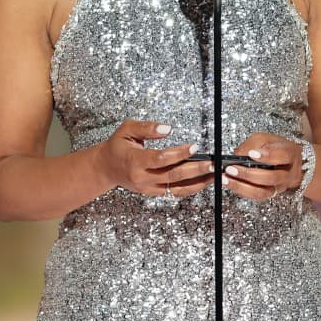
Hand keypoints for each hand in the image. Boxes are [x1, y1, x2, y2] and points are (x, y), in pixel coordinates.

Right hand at [97, 120, 211, 197]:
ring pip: (177, 188)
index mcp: (135, 161)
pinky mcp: (153, 193)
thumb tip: (167, 128)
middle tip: (212, 163)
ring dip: (198, 182)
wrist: (106, 168)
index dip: (179, 153)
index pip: (161, 158)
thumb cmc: (117, 146)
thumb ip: (147, 127)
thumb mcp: (127, 129)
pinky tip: (203, 180)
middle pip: (173, 175)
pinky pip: (175, 192)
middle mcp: (142, 177)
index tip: (195, 146)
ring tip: (214, 174)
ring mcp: (148, 188)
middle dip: (195, 169)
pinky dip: (191, 187)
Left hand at [222, 133, 302, 200]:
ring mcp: (281, 186)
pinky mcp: (271, 193)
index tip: (251, 154)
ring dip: (242, 186)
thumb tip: (236, 156)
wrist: (285, 160)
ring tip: (227, 179)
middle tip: (232, 168)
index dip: (268, 156)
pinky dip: (242, 190)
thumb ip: (252, 144)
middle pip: (272, 178)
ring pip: (264, 192)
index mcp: (291, 154)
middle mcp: (289, 173)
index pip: (283, 156)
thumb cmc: (275, 147)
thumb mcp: (264, 138)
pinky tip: (231, 183)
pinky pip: (257, 196)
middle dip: (249, 174)